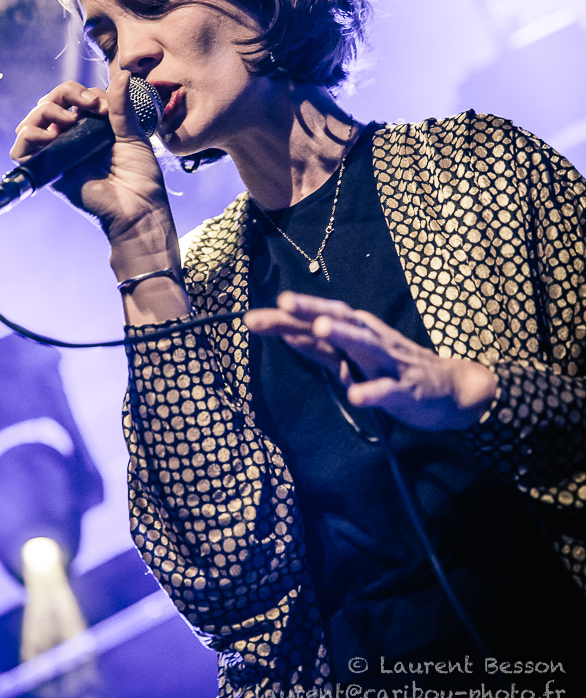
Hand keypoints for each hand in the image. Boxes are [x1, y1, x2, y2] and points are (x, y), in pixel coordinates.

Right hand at [10, 71, 170, 243]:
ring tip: (68, 119)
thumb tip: (121, 74)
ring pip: (32, 121)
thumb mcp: (132, 135)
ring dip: (46, 110)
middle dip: (65, 94)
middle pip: (50, 103)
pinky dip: (29, 136)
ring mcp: (57, 152)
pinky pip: (21, 151)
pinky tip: (49, 136)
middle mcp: (70, 137)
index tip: (106, 106)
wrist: (138, 208)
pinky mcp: (48, 170)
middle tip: (90, 105)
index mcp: (90, 126)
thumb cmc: (140, 177)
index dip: (85, 93)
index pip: (74, 97)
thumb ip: (122, 107)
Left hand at [244, 292, 496, 430]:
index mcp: (355, 330)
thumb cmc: (391, 368)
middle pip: (339, 319)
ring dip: (343, 334)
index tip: (250, 318)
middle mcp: (370, 338)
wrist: (447, 389)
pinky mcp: (405, 389)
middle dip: (311, 310)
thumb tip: (283, 332)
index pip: (316, 317)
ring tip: (320, 327)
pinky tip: (356, 395)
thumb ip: (317, 346)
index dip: (285, 317)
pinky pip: (387, 389)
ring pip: (364, 344)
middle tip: (282, 302)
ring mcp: (389, 362)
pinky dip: (372, 391)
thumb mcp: (350, 357)